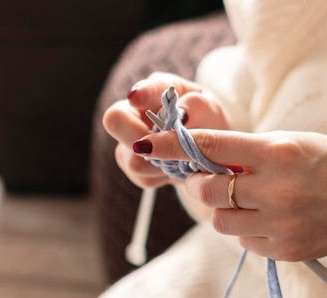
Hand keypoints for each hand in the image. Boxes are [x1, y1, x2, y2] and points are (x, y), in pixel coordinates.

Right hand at [103, 72, 230, 189]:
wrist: (210, 151)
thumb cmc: (208, 122)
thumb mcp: (209, 109)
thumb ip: (197, 106)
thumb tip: (183, 113)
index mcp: (153, 91)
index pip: (137, 92)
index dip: (138, 94)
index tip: (136, 98)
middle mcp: (134, 113)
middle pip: (115, 122)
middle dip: (141, 138)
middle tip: (169, 146)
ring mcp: (130, 141)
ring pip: (132, 159)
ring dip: (160, 164)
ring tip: (180, 160)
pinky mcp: (134, 166)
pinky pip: (142, 177)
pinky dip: (162, 176)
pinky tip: (174, 168)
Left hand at [134, 127, 326, 297]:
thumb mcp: (297, 144)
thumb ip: (253, 151)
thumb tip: (206, 161)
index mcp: (279, 153)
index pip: (212, 146)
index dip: (173, 145)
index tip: (145, 145)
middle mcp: (277, 190)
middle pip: (208, 190)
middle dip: (203, 184)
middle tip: (214, 179)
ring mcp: (281, 225)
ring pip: (221, 222)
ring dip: (225, 210)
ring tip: (252, 202)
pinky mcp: (284, 252)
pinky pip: (243, 242)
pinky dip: (247, 230)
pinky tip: (271, 221)